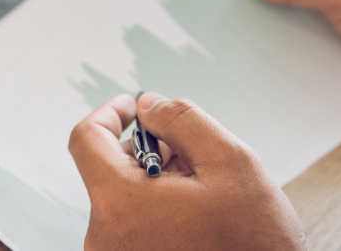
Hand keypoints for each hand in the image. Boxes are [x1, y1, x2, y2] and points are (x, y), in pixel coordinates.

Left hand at [68, 93, 305, 250]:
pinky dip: (155, 208)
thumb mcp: (230, 163)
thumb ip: (182, 120)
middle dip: (146, 150)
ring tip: (201, 191)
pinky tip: (195, 215)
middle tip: (189, 155)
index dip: (109, 113)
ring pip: (122, 197)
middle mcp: (104, 235)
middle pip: (108, 168)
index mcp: (118, 203)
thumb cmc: (253, 244)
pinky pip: (130, 225)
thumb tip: (148, 104)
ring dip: (155, 181)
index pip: (86, 139)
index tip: (133, 106)